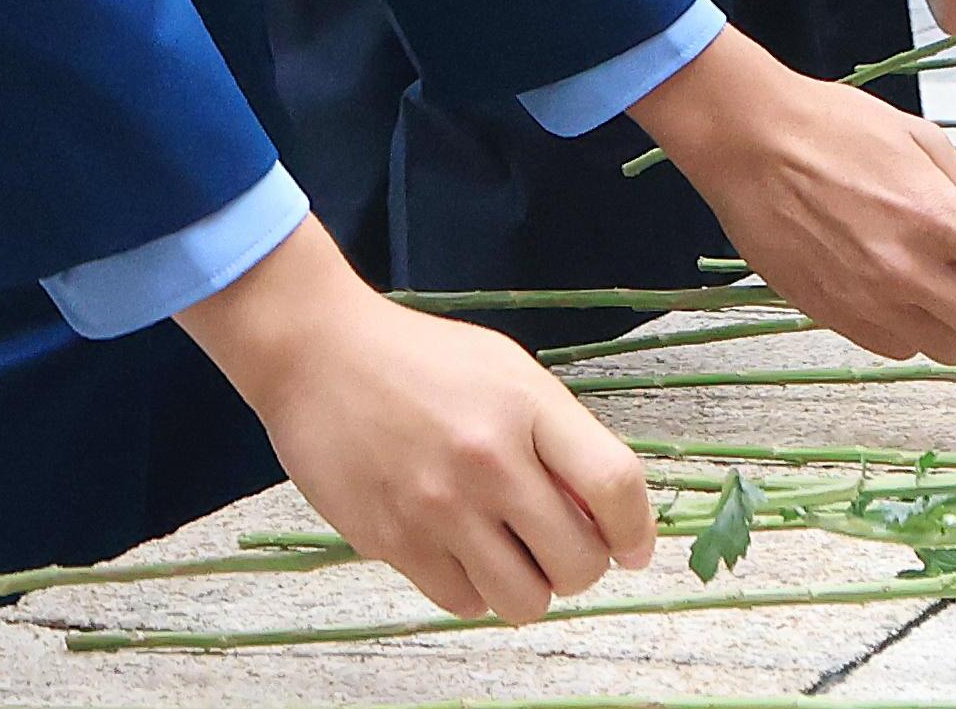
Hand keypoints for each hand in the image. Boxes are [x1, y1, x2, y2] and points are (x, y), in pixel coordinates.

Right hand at [182, 218, 650, 623]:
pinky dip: (475, 589)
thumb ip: (558, 434)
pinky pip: (463, 602)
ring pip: (524, 601)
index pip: (615, 485)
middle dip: (584, 565)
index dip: (638, 529)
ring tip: (513, 554)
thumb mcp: (506, 370)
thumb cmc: (421, 359)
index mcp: (526, 406)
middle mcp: (487, 462)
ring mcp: (438, 509)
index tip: (634, 546)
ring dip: (531, 587)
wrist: (318, 354)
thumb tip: (602, 513)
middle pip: (578, 562)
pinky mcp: (393, 542)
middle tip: (564, 546)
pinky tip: (463, 551)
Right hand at [633, 31, 955, 358]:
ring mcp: (871, 303)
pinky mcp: (836, 319)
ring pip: (951, 351)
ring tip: (935, 275)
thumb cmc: (839, 127)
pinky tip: (893, 283)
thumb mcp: (922, 143)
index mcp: (940, 218)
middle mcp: (911, 271)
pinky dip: (913, 327)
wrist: (750, 142)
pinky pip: (900, 350)